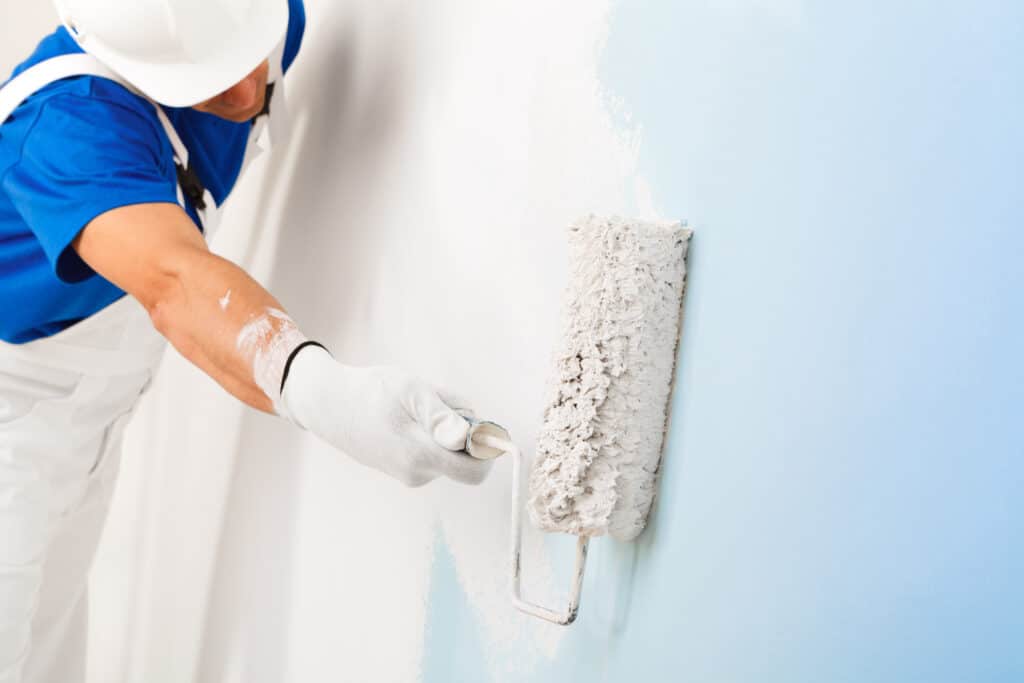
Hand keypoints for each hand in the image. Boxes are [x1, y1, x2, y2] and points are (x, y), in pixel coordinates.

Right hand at [280, 345, 492, 486]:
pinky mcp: (401, 468)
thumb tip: (468, 436)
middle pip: (464, 459)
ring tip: (418, 404)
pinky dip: (431, 434)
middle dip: (465, 432)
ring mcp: (408, 474)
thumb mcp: (412, 391)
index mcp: (421, 456)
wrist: (328, 404)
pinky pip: (431, 452)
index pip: (476, 471)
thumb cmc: (371, 391)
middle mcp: (417, 473)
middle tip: (443, 403)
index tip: (481, 423)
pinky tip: (408, 415)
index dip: (487, 449)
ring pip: (447, 452)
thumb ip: (442, 416)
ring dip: (445, 428)